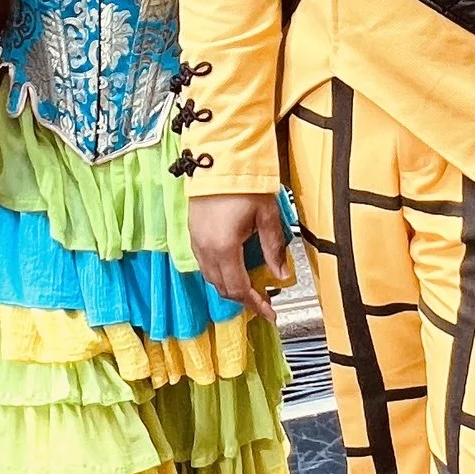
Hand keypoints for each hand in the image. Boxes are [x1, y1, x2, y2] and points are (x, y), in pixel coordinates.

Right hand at [188, 193, 292, 314]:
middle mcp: (206, 249)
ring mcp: (196, 242)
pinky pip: (205, 264)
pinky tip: (234, 270)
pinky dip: (220, 274)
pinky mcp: (193, 234)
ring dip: (230, 287)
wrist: (218, 160)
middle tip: (263, 302)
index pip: (239, 288)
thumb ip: (274, 248)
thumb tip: (282, 274)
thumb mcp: (266, 216)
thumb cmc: (243, 184)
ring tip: (250, 288)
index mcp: (225, 248)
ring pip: (212, 278)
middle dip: (243, 299)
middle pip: (223, 288)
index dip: (255, 304)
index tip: (269, 313)